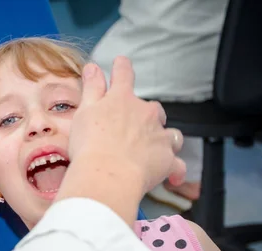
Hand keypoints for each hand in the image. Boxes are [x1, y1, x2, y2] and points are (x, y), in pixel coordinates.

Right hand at [69, 57, 185, 195]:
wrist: (107, 175)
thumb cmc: (90, 145)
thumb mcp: (84, 111)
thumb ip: (91, 88)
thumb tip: (93, 67)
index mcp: (122, 99)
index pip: (123, 75)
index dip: (121, 67)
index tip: (121, 62)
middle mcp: (145, 113)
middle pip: (152, 108)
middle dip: (146, 115)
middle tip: (131, 128)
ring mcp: (159, 136)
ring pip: (169, 133)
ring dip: (163, 138)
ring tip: (152, 150)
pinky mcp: (167, 159)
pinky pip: (177, 164)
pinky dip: (175, 170)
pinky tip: (172, 177)